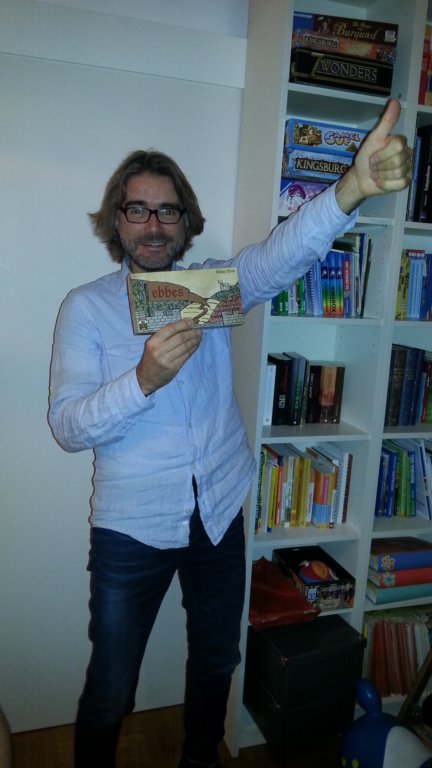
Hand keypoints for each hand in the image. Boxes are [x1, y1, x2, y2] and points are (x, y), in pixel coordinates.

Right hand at [136, 319, 201, 394]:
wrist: (146, 377)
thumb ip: (163, 336)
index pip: (170, 329)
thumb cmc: (150, 357)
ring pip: (184, 347)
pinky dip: (192, 349)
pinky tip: (195, 345)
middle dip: (191, 333)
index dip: (182, 324)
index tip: (191, 321)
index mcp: (153, 342)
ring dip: (194, 341)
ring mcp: (167, 360)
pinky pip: (186, 355)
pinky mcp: (173, 367)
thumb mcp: (152, 345)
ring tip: (199, 337)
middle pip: (179, 338)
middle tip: (199, 330)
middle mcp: (159, 350)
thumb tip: (182, 326)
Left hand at [335, 98, 412, 213]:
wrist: (360, 178)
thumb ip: (386, 122)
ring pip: (398, 173)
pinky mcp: (405, 181)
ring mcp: (408, 168)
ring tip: (377, 174)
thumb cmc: (366, 157)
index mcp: (400, 142)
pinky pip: (400, 184)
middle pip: (398, 161)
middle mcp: (407, 154)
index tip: (372, 156)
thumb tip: (394, 101)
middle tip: (373, 166)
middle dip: (380, 166)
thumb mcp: (374, 138)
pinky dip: (386, 184)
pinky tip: (381, 182)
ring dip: (382, 176)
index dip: (381, 154)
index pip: (397, 146)